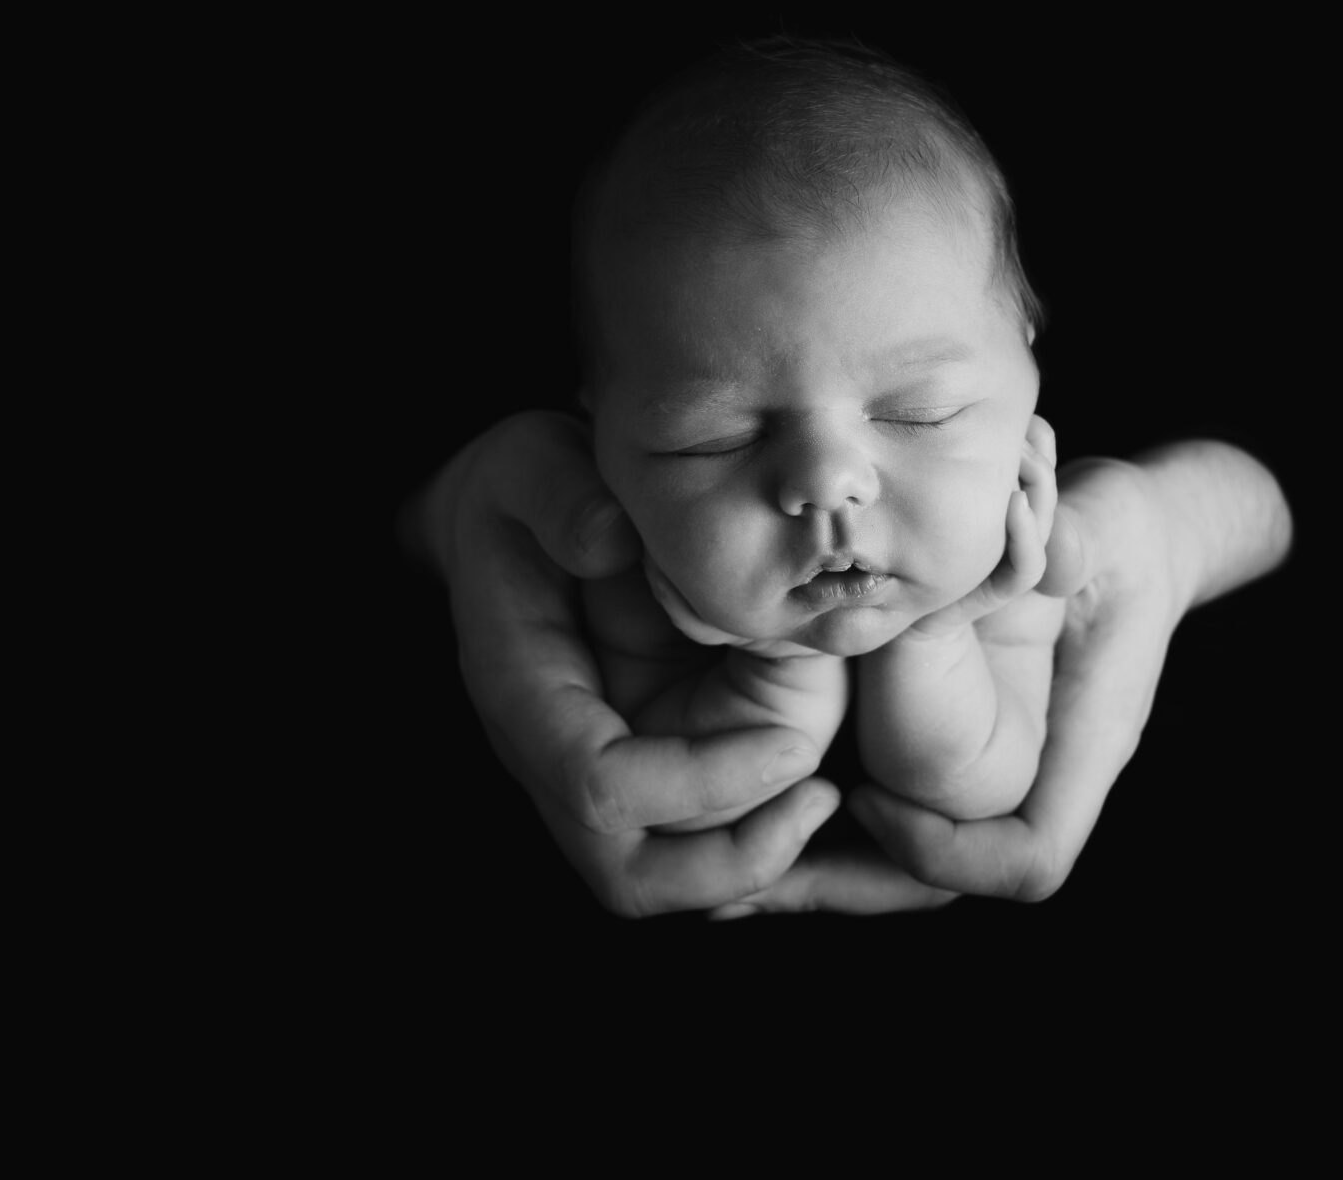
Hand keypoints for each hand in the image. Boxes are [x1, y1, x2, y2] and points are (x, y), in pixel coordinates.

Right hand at [415, 411, 840, 916]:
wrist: (514, 517)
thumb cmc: (524, 489)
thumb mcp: (530, 465)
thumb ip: (563, 500)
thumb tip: (608, 540)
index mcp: (525, 694)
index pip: (602, 786)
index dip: (700, 782)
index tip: (797, 745)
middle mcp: (561, 756)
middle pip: (631, 878)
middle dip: (730, 862)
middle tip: (823, 800)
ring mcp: (606, 770)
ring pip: (671, 875)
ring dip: (752, 854)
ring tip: (829, 793)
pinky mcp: (651, 761)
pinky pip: (702, 834)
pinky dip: (757, 824)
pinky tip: (814, 773)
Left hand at [711, 441, 1289, 914]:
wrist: (1131, 541)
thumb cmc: (1122, 534)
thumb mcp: (1104, 527)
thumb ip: (1075, 540)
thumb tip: (1054, 553)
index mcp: (1081, 747)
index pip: (1028, 857)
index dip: (948, 853)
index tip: (868, 801)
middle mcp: (1029, 780)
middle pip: (938, 886)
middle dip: (843, 883)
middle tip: (747, 876)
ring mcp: (984, 778)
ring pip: (898, 865)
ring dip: (812, 866)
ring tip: (715, 874)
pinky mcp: (941, 757)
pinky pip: (877, 812)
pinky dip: (810, 817)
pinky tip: (731, 805)